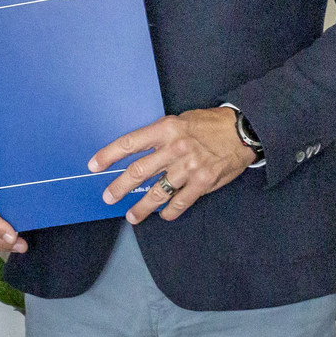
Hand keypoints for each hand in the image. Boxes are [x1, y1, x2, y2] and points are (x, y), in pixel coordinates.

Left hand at [89, 107, 254, 224]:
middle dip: (119, 187)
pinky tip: (163, 215)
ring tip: (132, 216)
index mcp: (166, 129)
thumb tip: (138, 152)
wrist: (242, 131)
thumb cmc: (208, 124)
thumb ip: (160, 136)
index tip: (93, 165)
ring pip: (158, 192)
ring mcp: (189, 167)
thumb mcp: (180, 120)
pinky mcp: (203, 182)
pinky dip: (170, 211)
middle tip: (108, 197)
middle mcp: (175, 148)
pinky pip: (180, 202)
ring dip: (142, 207)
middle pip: (139, 171)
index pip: (130, 143)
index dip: (109, 155)